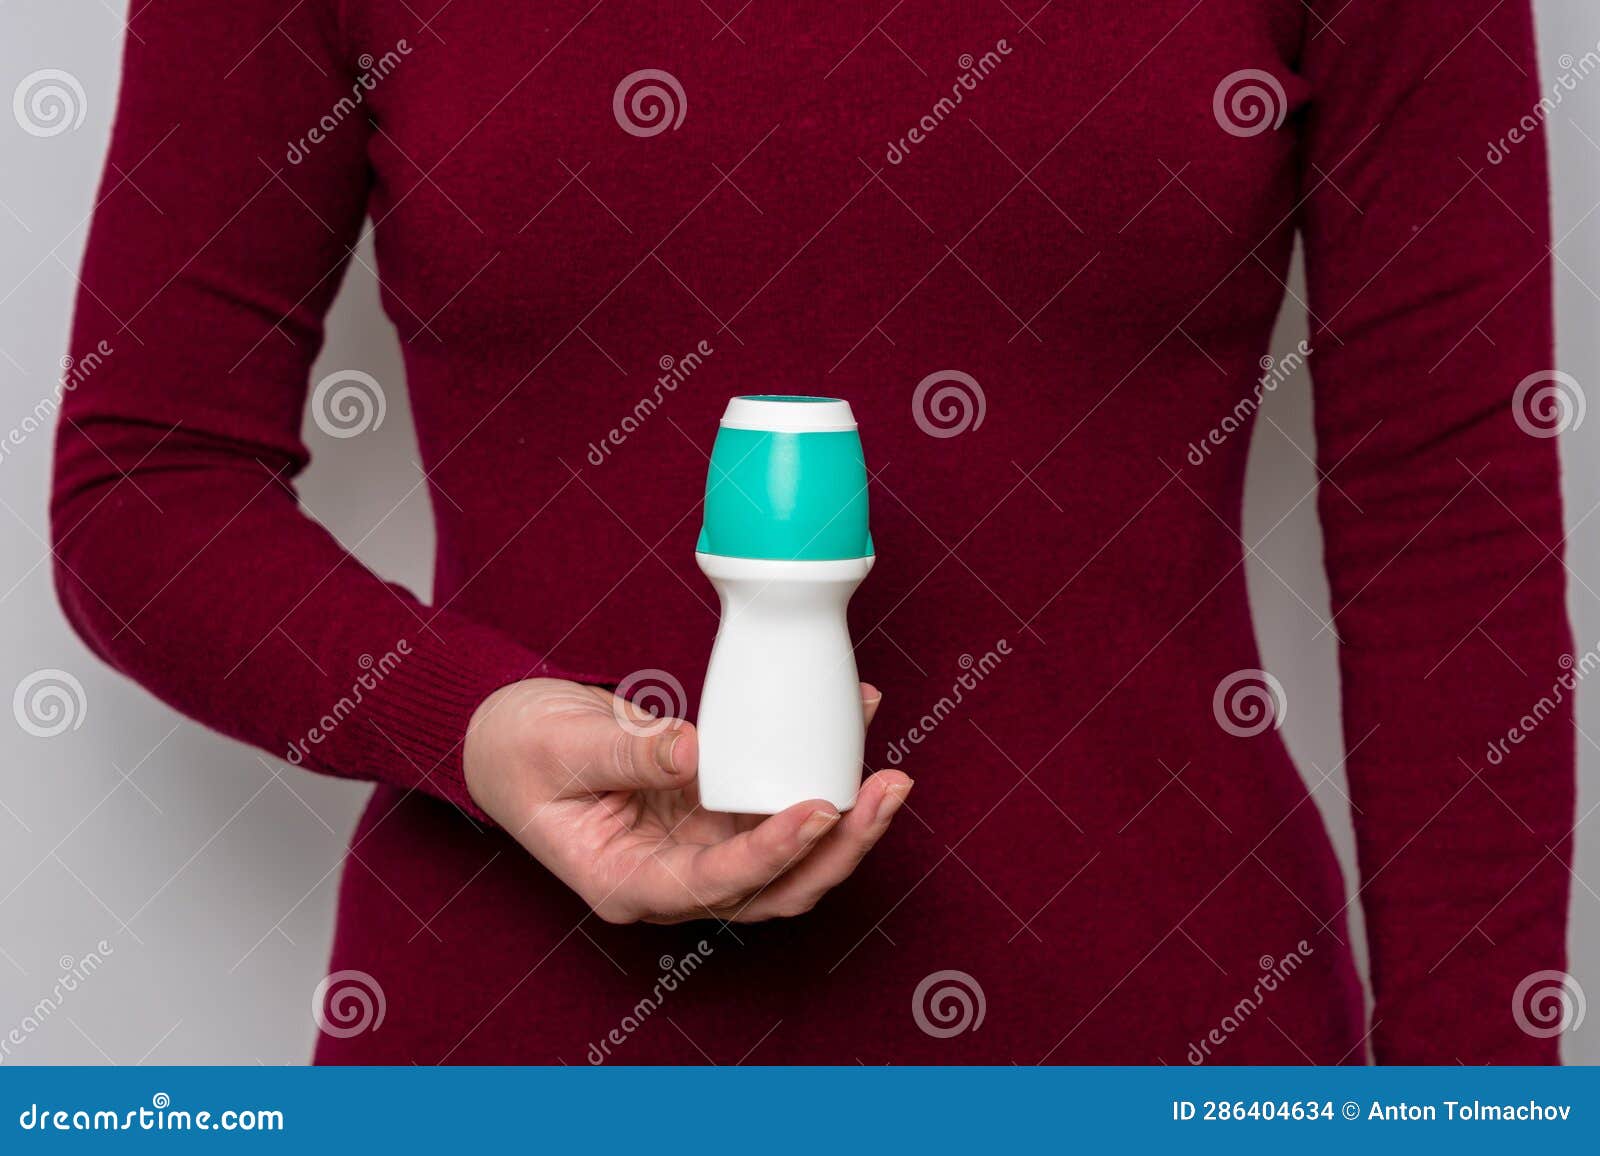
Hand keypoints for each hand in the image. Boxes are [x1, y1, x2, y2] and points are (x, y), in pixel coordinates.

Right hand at [463, 678, 911, 924]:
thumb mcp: (561, 746)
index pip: (714, 885)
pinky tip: (852, 729)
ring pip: (791, 861)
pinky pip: (777, 804)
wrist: (506, 738)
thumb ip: (627, 753)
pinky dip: (816, 772)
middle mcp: (673, 878)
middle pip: (775, 888)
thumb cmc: (519, 751)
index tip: (815, 809)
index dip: (772, 854)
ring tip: (891, 778)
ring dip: (846, 824)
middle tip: (884, 792)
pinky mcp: (714, 813)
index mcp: (627, 883)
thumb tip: (696, 750)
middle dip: (839, 848)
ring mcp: (699, 848)